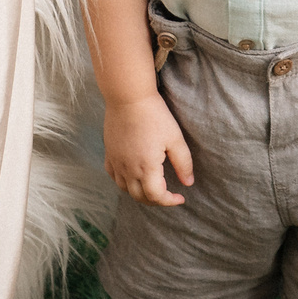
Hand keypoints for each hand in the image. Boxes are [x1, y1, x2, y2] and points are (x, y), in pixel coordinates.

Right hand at [103, 91, 193, 207]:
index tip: (180, 197)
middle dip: (156, 200)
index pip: (156, 196)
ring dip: (139, 193)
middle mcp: (128, 169)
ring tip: (152, 187)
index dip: (169, 201)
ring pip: (125, 189)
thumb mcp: (175, 139)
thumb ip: (183, 164)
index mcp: (146, 167)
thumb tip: (188, 183)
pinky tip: (133, 175)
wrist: (128, 97)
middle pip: (140, 197)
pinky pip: (114, 176)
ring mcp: (116, 162)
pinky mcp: (109, 153)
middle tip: (168, 195)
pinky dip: (124, 182)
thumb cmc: (154, 115)